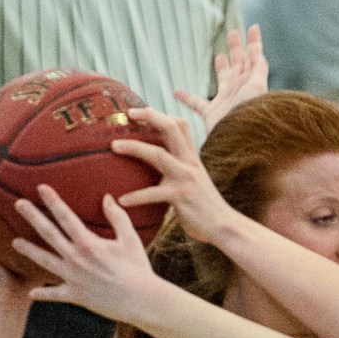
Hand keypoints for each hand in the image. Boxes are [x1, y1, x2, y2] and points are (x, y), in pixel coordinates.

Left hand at [11, 185, 160, 324]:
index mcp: (89, 243)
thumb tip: (107, 197)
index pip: (66, 217)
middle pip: (49, 234)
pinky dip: (42, 294)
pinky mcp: (75, 295)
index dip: (53, 201)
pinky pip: (54, 294)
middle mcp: (76, 259)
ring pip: (44, 261)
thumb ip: (118, 217)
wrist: (141, 301)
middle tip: (18, 204)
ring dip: (29, 251)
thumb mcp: (131, 240)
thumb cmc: (139, 269)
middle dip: (33, 217)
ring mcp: (73, 278)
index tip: (41, 188)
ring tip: (15, 243)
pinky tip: (32, 293)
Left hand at [112, 106, 236, 244]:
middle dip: (149, 116)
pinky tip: (122, 200)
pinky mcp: (180, 197)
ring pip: (157, 154)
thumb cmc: (206, 206)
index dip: (160, 115)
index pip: (180, 125)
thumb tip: (160, 166)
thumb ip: (181, 169)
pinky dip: (136, 196)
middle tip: (128, 113)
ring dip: (134, 147)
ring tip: (114, 146)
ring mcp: (186, 178)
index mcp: (192, 158)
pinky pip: (153, 193)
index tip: (140, 112)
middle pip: (171, 128)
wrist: (224, 225)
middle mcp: (190, 163)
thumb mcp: (196, 181)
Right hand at [174, 24, 268, 133]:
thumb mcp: (258, 87)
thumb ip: (258, 68)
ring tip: (219, 56)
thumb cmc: (250, 114)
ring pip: (223, 78)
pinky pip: (198, 104)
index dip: (254, 43)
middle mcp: (240, 89)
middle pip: (239, 64)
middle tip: (233, 33)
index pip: (253, 58)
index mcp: (251, 82)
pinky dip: (187, 98)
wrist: (240, 140)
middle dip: (237, 48)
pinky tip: (176, 92)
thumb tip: (256, 49)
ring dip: (222, 66)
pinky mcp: (212, 113)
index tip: (254, 27)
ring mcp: (226, 100)